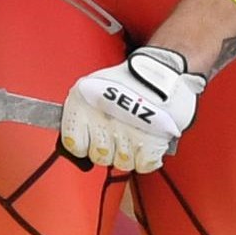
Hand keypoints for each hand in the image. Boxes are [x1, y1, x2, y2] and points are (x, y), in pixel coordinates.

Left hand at [61, 46, 205, 172]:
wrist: (163, 69)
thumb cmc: (129, 79)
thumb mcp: (93, 87)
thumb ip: (82, 112)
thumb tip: (77, 137)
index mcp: (82, 103)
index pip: (73, 144)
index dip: (83, 145)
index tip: (90, 141)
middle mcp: (102, 120)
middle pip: (98, 157)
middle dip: (108, 150)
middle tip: (117, 135)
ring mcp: (126, 133)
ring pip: (122, 162)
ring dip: (129, 153)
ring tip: (134, 134)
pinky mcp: (151, 143)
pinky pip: (143, 165)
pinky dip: (147, 157)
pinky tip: (146, 141)